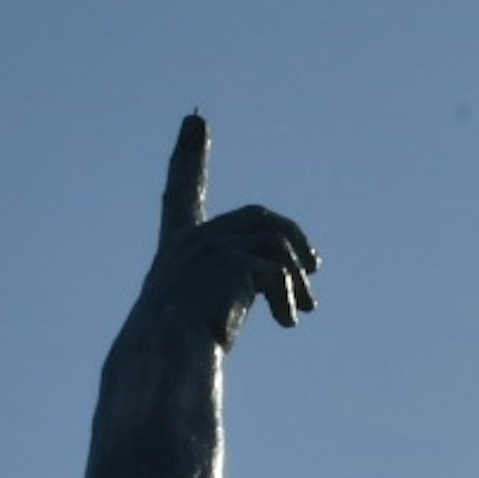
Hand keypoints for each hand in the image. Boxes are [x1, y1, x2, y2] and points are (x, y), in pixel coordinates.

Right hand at [142, 114, 316, 347]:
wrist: (163, 356)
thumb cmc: (175, 352)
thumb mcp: (197, 316)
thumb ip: (225, 295)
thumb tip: (274, 303)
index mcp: (176, 249)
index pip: (182, 192)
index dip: (189, 156)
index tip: (196, 121)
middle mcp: (193, 238)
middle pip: (257, 217)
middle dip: (292, 235)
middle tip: (315, 264)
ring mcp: (213, 244)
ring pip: (278, 243)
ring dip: (298, 276)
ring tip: (308, 307)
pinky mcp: (233, 260)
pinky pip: (278, 271)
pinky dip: (288, 296)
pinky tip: (286, 323)